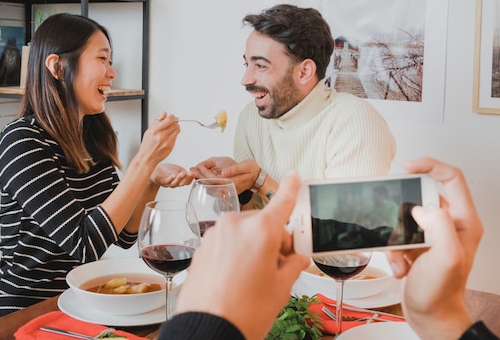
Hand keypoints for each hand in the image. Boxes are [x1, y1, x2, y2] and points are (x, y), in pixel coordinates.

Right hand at [136, 112, 179, 166]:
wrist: (147, 158)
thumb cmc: (147, 145)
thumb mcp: (148, 131)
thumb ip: (157, 121)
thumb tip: (164, 114)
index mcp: (155, 130)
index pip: (169, 119)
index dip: (172, 117)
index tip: (171, 117)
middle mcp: (161, 136)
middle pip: (175, 124)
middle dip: (174, 121)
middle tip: (172, 122)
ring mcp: (167, 141)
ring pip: (177, 129)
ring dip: (176, 127)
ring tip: (171, 128)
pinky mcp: (171, 146)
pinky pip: (176, 136)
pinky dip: (175, 133)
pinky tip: (170, 135)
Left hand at [150, 163, 194, 187]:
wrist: (154, 170)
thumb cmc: (166, 170)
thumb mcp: (178, 169)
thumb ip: (184, 171)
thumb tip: (191, 173)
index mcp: (180, 181)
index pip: (187, 182)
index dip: (191, 178)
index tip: (194, 173)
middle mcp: (175, 184)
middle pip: (182, 184)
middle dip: (187, 178)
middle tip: (190, 174)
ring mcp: (168, 183)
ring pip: (175, 183)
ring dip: (179, 179)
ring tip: (183, 174)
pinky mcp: (162, 181)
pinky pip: (167, 181)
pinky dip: (171, 179)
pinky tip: (174, 175)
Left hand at [176, 171, 309, 339]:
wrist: (208, 329)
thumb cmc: (244, 311)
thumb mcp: (281, 288)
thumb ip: (292, 265)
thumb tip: (296, 259)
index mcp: (261, 230)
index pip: (282, 202)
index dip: (290, 188)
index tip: (293, 176)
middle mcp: (235, 225)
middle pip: (263, 224)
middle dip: (273, 241)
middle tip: (277, 268)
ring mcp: (215, 235)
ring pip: (243, 234)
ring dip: (252, 248)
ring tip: (253, 279)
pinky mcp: (202, 248)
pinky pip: (225, 243)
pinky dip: (234, 255)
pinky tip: (235, 279)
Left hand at [191, 157, 259, 192]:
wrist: (257, 178)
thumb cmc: (251, 170)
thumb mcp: (244, 167)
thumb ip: (233, 170)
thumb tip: (223, 173)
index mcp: (231, 182)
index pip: (213, 178)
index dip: (204, 172)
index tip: (197, 165)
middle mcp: (227, 188)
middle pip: (209, 184)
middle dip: (199, 176)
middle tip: (191, 169)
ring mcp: (226, 191)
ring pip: (210, 187)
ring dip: (201, 180)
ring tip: (194, 172)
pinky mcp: (225, 191)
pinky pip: (213, 188)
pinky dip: (206, 182)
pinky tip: (201, 177)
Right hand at [386, 157, 479, 338]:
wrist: (430, 316)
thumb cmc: (440, 293)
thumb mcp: (444, 257)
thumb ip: (438, 226)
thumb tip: (421, 207)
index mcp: (465, 222)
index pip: (451, 178)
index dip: (430, 166)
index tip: (408, 167)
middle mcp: (452, 225)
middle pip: (424, 195)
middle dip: (403, 210)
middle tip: (394, 217)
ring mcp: (434, 235)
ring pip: (406, 217)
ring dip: (396, 235)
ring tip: (401, 254)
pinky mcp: (419, 245)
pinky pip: (399, 234)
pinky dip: (394, 250)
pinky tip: (400, 265)